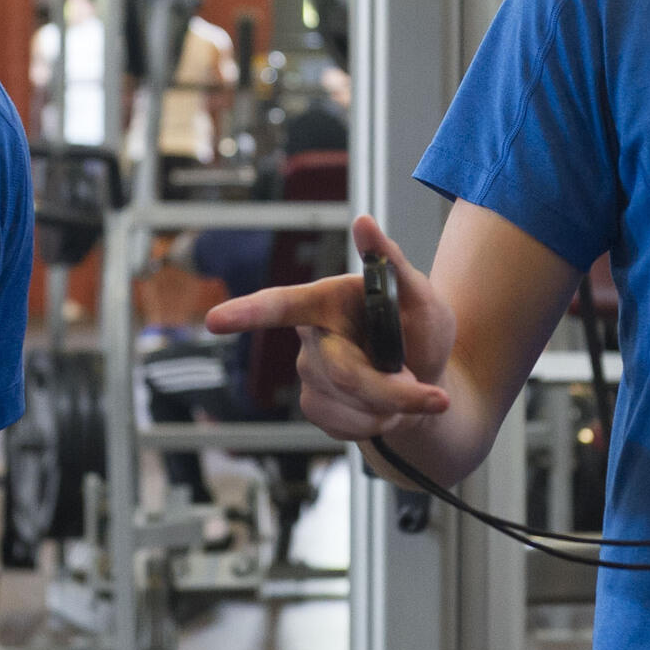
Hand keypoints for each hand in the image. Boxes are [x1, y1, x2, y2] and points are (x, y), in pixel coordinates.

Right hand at [205, 216, 455, 439]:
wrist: (427, 381)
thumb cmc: (420, 331)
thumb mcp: (420, 295)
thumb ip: (392, 264)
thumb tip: (365, 223)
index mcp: (326, 301)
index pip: (281, 306)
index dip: (247, 313)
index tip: (215, 321)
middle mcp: (310, 336)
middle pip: (340, 372)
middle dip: (391, 390)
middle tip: (434, 398)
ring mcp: (310, 375)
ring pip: (350, 404)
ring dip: (392, 407)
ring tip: (407, 389)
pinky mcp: (317, 407)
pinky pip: (348, 427)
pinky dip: (381, 424)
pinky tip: (387, 409)